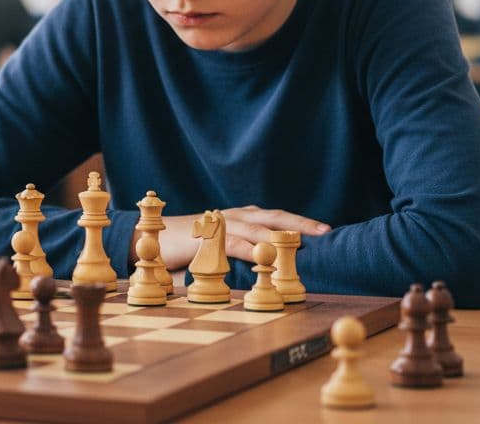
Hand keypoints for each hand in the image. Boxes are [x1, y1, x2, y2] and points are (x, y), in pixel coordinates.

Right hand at [133, 205, 330, 268]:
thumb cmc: (189, 245)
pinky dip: (252, 250)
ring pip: (257, 229)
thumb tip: (270, 263)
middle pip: (274, 217)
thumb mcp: (220, 245)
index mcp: (240, 216)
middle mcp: (234, 216)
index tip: (324, 230)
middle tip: (325, 231)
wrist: (153, 238)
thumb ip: (243, 249)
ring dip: (281, 237)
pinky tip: (267, 257)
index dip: (299, 222)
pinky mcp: (209, 239)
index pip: (276, 216)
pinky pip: (235, 244)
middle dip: (300, 223)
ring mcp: (221, 225)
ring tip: (303, 244)